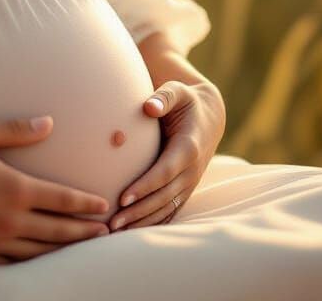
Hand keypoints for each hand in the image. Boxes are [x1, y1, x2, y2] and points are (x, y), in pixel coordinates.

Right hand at [0, 116, 111, 264]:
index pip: (61, 199)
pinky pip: (12, 266)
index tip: (105, 206)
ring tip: (82, 250)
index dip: (86, 204)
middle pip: (57, 230)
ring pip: (39, 253)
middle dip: (84, 232)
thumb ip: (16, 129)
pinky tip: (40, 263)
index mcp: (14, 189)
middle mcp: (9, 221)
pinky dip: (33, 265)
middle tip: (106, 233)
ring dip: (64, 251)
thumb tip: (48, 123)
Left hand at [107, 79, 225, 230]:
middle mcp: (191, 170)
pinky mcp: (186, 188)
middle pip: (163, 197)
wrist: (210, 116)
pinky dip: (153, 222)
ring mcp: (190, 182)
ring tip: (115, 229)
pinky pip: (170, 210)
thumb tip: (149, 106)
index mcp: (188, 148)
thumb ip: (164, 96)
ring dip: (142, 221)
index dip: (144, 186)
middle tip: (111, 222)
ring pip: (166, 208)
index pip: (164, 172)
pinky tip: (132, 231)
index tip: (123, 198)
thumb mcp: (177, 91)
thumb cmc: (185, 101)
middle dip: (138, 211)